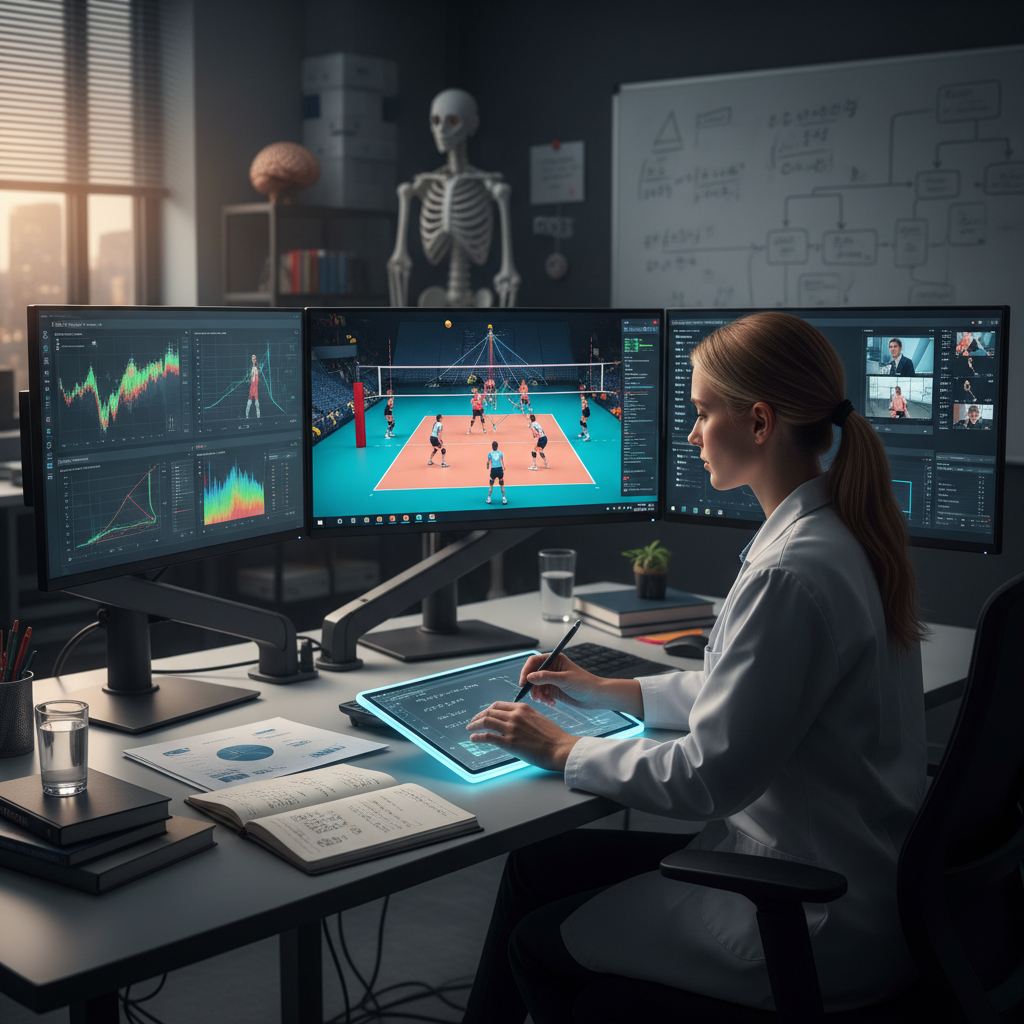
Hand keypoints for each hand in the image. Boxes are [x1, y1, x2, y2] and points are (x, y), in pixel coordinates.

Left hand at [466, 701, 579, 770]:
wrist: (560, 748)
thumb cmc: (553, 736)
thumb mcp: (538, 719)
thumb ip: (524, 717)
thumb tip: (513, 722)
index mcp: (522, 708)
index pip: (498, 705)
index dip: (487, 710)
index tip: (483, 714)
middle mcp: (515, 716)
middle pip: (489, 712)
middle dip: (478, 717)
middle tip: (473, 722)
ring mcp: (511, 728)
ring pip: (486, 721)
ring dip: (474, 725)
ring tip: (470, 729)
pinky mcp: (510, 743)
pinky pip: (488, 736)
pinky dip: (478, 736)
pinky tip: (474, 738)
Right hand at [517, 654, 643, 718]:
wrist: (596, 697)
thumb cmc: (584, 684)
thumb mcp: (564, 679)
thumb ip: (546, 677)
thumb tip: (529, 677)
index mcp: (554, 659)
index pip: (534, 661)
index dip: (526, 671)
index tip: (523, 683)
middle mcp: (552, 668)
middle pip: (533, 675)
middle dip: (532, 686)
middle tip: (535, 697)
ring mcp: (552, 680)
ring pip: (536, 686)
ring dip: (538, 695)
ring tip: (546, 701)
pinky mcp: (554, 690)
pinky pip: (542, 694)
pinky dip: (544, 699)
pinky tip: (552, 703)